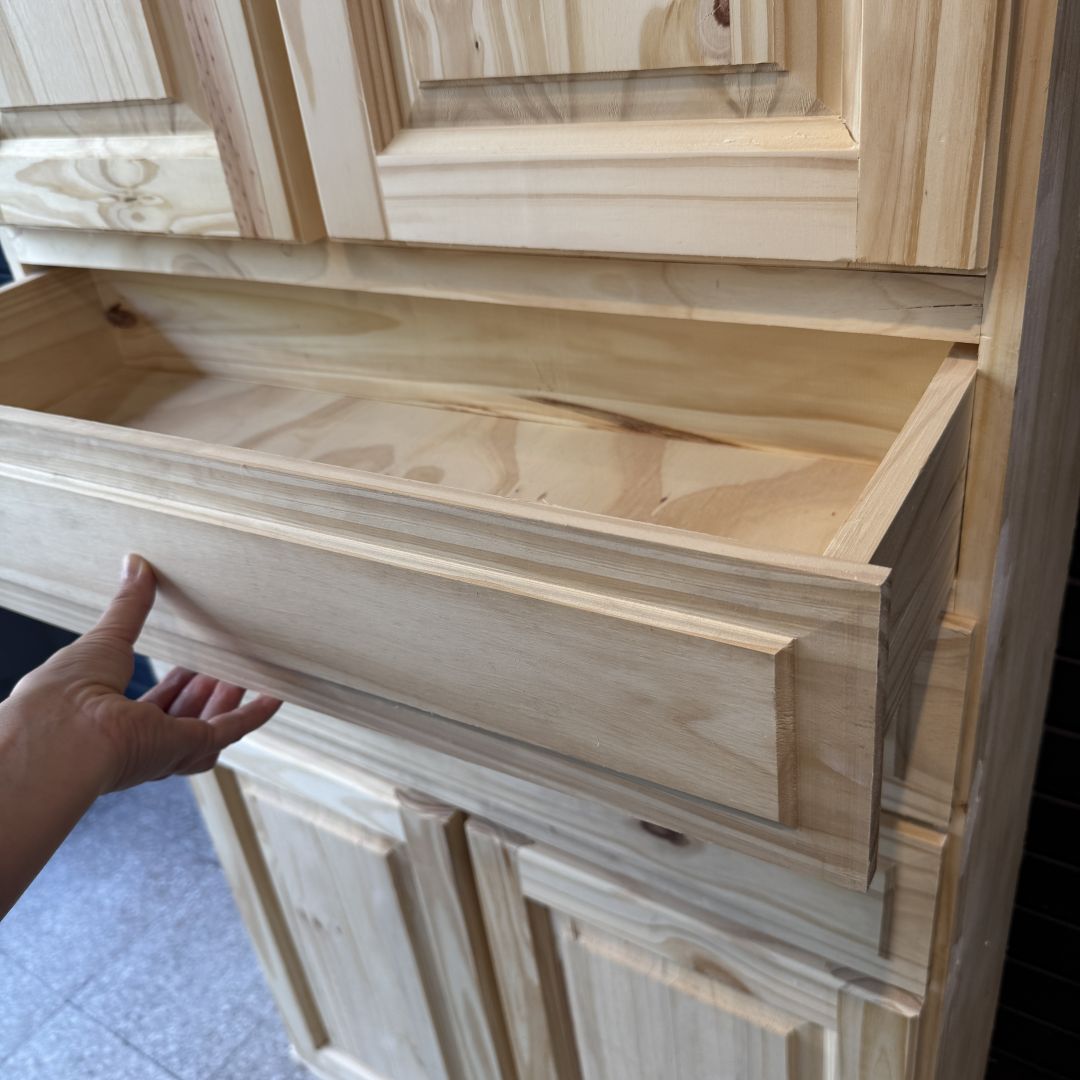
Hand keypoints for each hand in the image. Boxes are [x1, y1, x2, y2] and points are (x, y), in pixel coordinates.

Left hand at [7, 554, 280, 792]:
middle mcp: (138, 742)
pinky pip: (229, 731)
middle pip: (187, 716)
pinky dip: (254, 714)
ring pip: (209, 724)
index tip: (194, 662)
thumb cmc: (65, 693)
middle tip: (225, 663)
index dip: (177, 683)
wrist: (65, 729)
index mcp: (112, 721)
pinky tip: (274, 696)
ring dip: (229, 697)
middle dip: (207, 689)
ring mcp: (163, 749)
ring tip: (244, 670)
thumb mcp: (105, 637)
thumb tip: (136, 565)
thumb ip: (129, 606)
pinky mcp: (186, 748)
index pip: (155, 704)